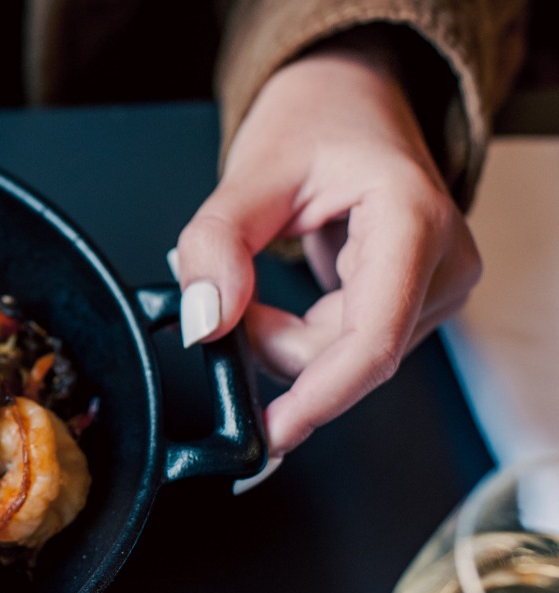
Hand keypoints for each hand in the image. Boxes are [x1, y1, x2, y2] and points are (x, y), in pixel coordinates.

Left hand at [173, 42, 480, 455]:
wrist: (348, 102)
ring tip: (258, 286)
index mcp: (410, 220)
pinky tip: (284, 301)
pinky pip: (348, 350)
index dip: (319, 397)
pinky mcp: (420, 303)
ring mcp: (438, 287)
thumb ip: (216, 246)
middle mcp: (441, 261)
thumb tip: (208, 321)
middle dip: (274, 346)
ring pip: (346, 361)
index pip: (372, 339)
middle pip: (350, 357)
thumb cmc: (312, 125)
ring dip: (285, 341)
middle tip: (227, 300)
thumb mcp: (248, 173)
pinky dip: (300, 337)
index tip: (270, 432)